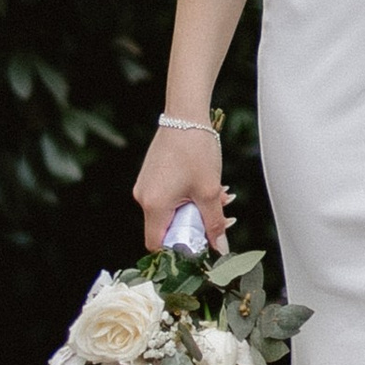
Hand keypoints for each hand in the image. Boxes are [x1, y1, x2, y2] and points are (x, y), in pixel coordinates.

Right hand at [134, 124, 228, 252]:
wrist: (185, 114)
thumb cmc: (195, 148)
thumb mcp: (210, 191)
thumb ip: (214, 223)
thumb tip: (220, 247)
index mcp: (154, 205)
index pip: (158, 245)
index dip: (179, 250)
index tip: (201, 243)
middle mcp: (144, 197)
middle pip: (166, 228)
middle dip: (195, 225)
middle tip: (219, 215)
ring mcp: (146, 185)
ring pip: (170, 212)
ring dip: (194, 209)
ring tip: (218, 195)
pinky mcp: (151, 176)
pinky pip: (167, 197)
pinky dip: (187, 197)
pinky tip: (205, 185)